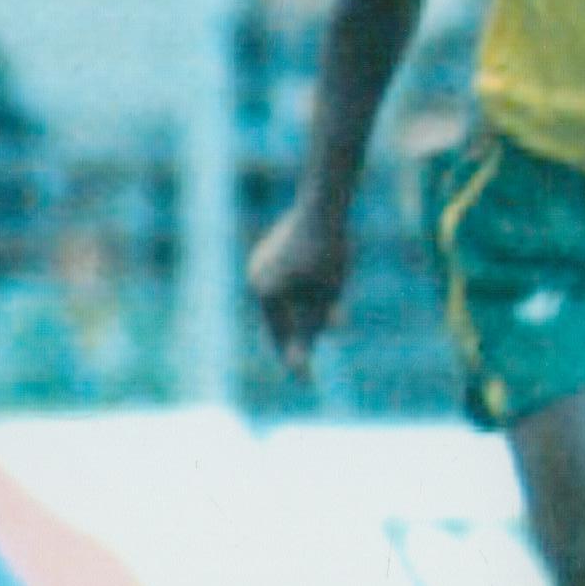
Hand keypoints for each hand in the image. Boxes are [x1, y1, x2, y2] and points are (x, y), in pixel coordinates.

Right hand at [246, 197, 351, 378]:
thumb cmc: (329, 252)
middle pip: (278, 319)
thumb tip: (298, 365)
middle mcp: (255, 277)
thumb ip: (310, 330)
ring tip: (312, 330)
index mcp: (266, 292)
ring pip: (279, 301)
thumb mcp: (325, 295)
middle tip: (306, 365)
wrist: (325, 203)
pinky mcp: (269, 252)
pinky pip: (282, 283)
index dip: (296, 359)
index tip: (306, 382)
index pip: (282, 335)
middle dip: (294, 339)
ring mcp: (259, 263)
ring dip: (295, 315)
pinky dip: (295, 295)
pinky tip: (311, 294)